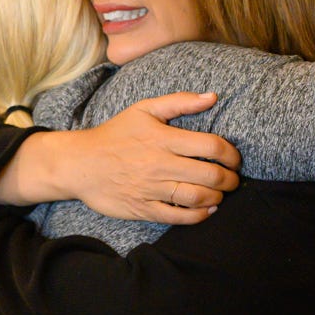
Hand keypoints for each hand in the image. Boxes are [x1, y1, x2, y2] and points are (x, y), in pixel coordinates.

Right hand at [65, 92, 240, 224]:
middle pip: (210, 175)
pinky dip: (199, 216)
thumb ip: (179, 101)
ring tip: (220, 194)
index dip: (232, 155)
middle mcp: (160, 165)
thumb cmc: (115, 134)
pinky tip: (206, 210)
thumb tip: (212, 97)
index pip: (212, 146)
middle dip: (230, 180)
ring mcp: (151, 189)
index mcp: (163, 139)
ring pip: (197, 198)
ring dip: (217, 198)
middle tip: (233, 179)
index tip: (234, 159)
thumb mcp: (143, 109)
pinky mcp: (144, 209)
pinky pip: (179, 217)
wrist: (80, 164)